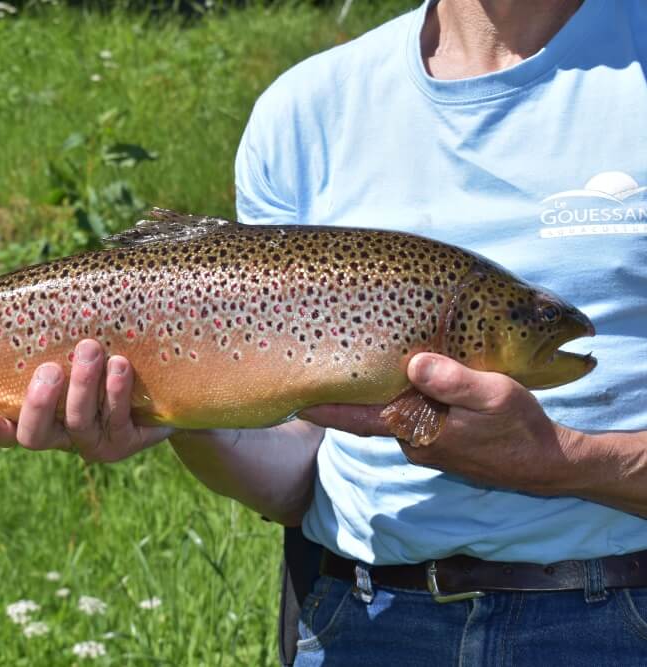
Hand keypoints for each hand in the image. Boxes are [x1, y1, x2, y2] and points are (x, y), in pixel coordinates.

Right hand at [0, 339, 174, 462]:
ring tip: (90, 349)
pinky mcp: (125, 442)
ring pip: (79, 423)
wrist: (160, 382)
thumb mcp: (73, 349)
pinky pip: (117, 420)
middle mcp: (62, 435)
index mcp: (41, 416)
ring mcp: (93, 443)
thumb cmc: (104, 356)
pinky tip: (119, 365)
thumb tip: (30, 296)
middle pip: (36, 435)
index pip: (8, 430)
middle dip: (40, 403)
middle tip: (50, 370)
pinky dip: (116, 391)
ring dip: (83, 385)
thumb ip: (51, 339)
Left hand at [300, 353, 581, 495]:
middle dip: (340, 395)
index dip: (323, 409)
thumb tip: (415, 364)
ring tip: (349, 364)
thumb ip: (454, 381)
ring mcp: (423, 444)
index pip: (356, 419)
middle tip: (310, 367)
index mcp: (416, 429)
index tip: (290, 399)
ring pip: (388, 415)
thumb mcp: (495, 395)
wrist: (546, 464)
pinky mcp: (437, 441)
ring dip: (370, 395)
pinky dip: (397, 401)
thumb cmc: (520, 428)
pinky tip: (399, 380)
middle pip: (365, 414)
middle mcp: (411, 440)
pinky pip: (408, 417)